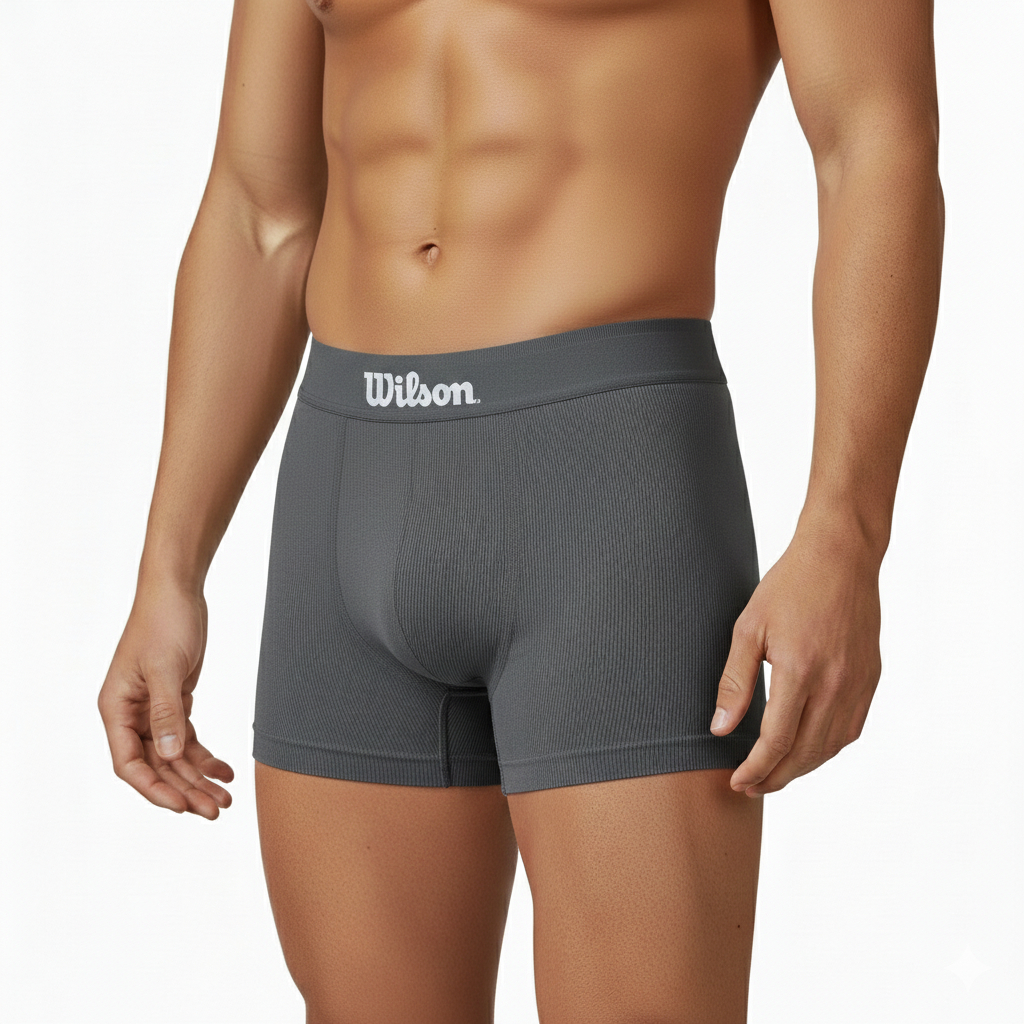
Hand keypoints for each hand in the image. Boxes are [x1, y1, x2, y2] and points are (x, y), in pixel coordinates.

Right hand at [97, 575, 232, 817]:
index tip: (181, 805)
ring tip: (225, 800)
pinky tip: (225, 771)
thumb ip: (167, 712)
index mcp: (116, 708)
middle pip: (157, 766)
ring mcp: (153, 710)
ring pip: (175, 756)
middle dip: (185, 789)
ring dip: (198, 778)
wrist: (177, 591)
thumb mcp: (166, 668)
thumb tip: (168, 755)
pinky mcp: (175, 702)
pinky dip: (206, 756)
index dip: (154, 788)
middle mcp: (131, 714)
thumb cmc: (164, 621)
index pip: (129, 763)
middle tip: (215, 810)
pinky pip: (188, 739)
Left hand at [710, 521, 882, 795]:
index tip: (736, 782)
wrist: (841, 558)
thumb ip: (734, 681)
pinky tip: (807, 751)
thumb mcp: (748, 627)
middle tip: (749, 787)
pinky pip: (850, 729)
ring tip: (773, 775)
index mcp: (800, 671)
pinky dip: (827, 749)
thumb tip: (721, 728)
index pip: (777, 741)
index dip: (756, 768)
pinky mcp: (871, 679)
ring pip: (830, 747)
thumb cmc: (788, 587)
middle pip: (805, 753)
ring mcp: (858, 684)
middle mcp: (835, 684)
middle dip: (775, 778)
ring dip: (801, 769)